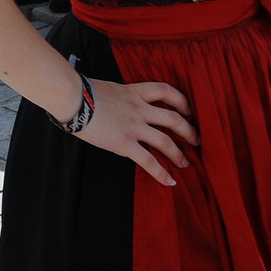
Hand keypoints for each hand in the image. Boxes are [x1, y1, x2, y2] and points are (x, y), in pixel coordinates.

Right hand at [68, 76, 197, 186]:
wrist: (72, 97)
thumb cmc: (80, 91)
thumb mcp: (106, 88)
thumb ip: (116, 97)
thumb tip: (112, 104)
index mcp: (133, 92)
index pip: (165, 91)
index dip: (181, 100)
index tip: (188, 109)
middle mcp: (139, 109)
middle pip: (174, 118)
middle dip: (189, 130)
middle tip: (197, 140)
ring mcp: (134, 126)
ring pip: (166, 141)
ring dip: (179, 154)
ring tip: (186, 163)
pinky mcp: (125, 143)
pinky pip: (148, 161)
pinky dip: (161, 173)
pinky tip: (170, 182)